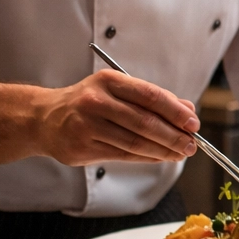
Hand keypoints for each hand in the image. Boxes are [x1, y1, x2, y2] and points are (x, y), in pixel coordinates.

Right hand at [34, 70, 198, 165]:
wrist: (45, 118)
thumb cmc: (88, 103)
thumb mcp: (117, 91)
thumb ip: (152, 99)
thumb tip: (187, 110)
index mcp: (108, 81)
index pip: (150, 96)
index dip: (175, 111)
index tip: (193, 123)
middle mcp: (96, 101)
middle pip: (145, 122)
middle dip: (174, 135)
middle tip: (191, 144)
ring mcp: (87, 125)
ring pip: (135, 142)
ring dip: (163, 150)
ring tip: (180, 153)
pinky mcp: (82, 148)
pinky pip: (123, 155)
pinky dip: (147, 157)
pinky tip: (161, 157)